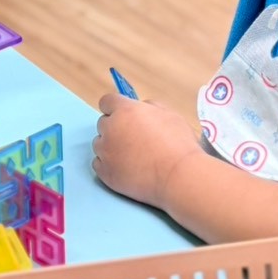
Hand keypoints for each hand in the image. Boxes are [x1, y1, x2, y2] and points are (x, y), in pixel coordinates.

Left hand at [92, 89, 205, 208]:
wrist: (179, 177)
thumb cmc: (179, 145)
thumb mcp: (169, 115)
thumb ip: (150, 107)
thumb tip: (141, 108)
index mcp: (125, 111)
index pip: (107, 102)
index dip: (115, 108)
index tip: (122, 116)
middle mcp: (110, 128)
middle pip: (103, 124)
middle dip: (115, 129)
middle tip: (133, 140)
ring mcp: (105, 151)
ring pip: (100, 144)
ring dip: (111, 148)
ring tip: (132, 158)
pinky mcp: (105, 172)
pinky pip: (98, 164)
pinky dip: (109, 165)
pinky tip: (125, 169)